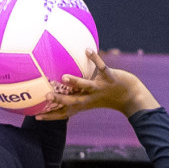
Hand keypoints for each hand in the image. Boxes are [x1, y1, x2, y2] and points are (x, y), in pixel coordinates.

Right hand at [40, 50, 159, 118]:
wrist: (131, 96)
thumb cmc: (109, 96)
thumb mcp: (91, 97)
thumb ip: (76, 93)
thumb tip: (59, 84)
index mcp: (84, 103)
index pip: (65, 112)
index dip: (52, 116)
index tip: (37, 117)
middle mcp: (90, 97)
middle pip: (73, 101)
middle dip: (60, 100)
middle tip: (46, 96)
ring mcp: (100, 88)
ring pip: (86, 86)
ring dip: (76, 82)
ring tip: (64, 78)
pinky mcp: (110, 78)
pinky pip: (102, 67)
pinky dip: (95, 59)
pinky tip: (87, 50)